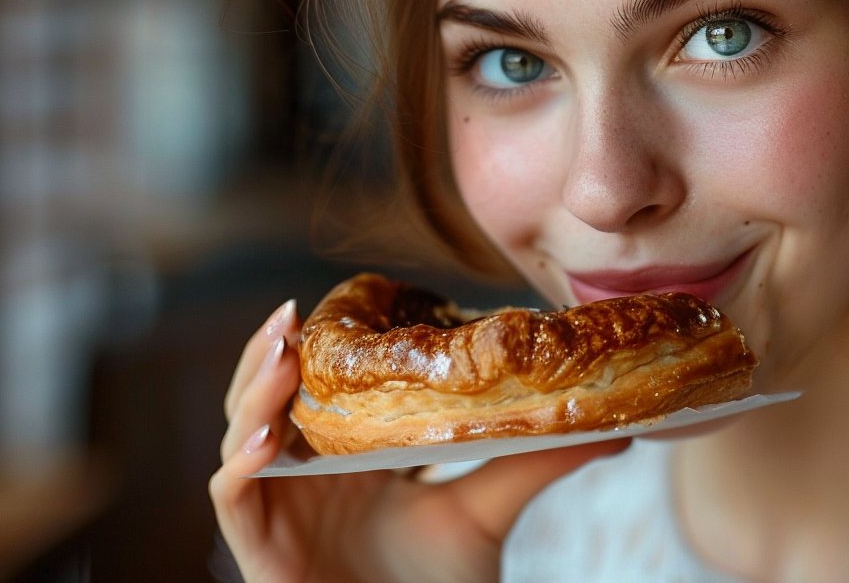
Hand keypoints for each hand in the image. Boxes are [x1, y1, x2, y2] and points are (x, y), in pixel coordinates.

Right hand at [210, 300, 626, 582]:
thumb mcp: (489, 511)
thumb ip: (538, 464)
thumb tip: (616, 428)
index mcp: (354, 454)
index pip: (327, 385)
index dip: (327, 344)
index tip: (349, 299)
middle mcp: (310, 472)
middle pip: (273, 398)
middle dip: (275, 353)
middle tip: (296, 313)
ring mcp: (280, 507)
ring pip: (244, 434)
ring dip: (254, 389)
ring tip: (282, 352)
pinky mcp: (260, 548)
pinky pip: (232, 496)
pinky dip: (241, 462)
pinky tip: (269, 438)